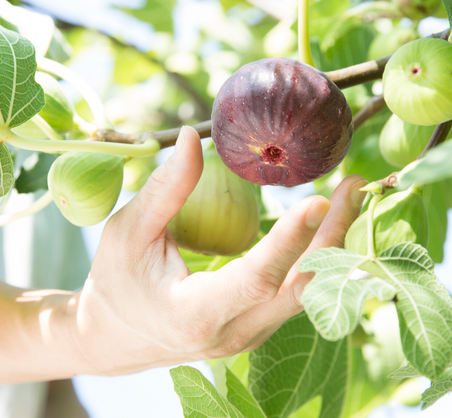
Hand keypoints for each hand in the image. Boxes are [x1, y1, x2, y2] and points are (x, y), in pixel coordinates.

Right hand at [69, 127, 366, 375]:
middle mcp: (233, 332)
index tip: (318, 198)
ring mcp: (250, 335)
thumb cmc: (116, 279)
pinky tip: (326, 224)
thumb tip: (193, 136)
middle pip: (300, 288)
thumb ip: (165, 188)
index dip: (287, 241)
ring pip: (308, 293)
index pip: (254, 280)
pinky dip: (318, 257)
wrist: (116, 334)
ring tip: (349, 196)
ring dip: (333, 244)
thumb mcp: (129, 231)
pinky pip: (299, 294)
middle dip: (333, 235)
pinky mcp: (257, 326)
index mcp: (195, 314)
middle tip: (354, 185)